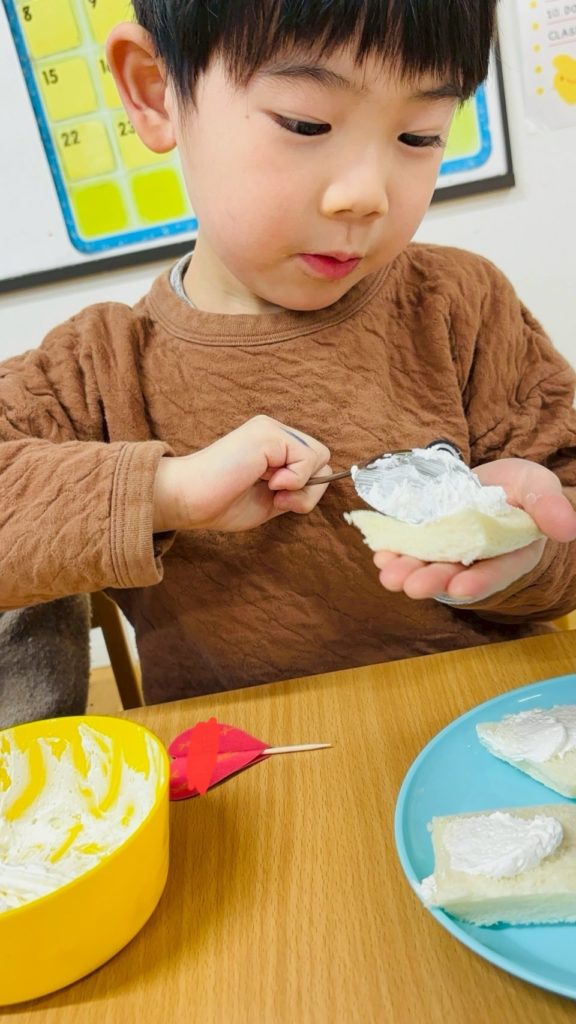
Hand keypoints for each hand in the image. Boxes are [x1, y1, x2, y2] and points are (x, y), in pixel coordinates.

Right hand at [153, 415, 330, 532]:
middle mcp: (273, 432)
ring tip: (271, 490)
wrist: (187, 499)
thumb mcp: (272, 501)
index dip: (306, 488)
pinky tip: (267, 482)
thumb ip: (297, 491)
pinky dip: (295, 479)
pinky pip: (308, 458)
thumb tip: (322, 480)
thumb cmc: (221, 503)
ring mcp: (270, 430)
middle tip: (277, 498)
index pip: (314, 463)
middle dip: (308, 488)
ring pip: (319, 457)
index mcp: (272, 445)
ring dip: (301, 485)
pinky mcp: (268, 434)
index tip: (278, 501)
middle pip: (322, 459)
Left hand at [372, 458, 575, 602]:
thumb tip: (568, 528)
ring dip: (406, 571)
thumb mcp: (536, 486)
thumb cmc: (516, 486)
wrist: (484, 479)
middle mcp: (475, 560)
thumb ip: (547, 506)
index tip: (460, 587)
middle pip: (454, 575)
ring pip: (426, 566)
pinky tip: (380, 553)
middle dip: (433, 581)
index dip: (479, 582)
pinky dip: (392, 551)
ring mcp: (445, 552)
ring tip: (388, 574)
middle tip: (412, 586)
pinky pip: (406, 549)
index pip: (496, 573)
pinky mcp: (422, 540)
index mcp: (509, 554)